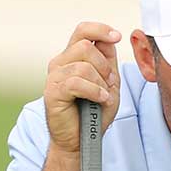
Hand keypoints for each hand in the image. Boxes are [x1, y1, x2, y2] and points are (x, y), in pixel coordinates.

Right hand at [44, 22, 122, 152]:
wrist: (81, 140)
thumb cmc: (94, 112)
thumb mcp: (109, 83)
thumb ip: (108, 61)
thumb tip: (108, 40)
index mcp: (72, 57)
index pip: (82, 31)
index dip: (100, 29)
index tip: (117, 36)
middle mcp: (60, 62)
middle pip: (86, 46)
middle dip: (104, 66)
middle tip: (109, 83)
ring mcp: (54, 76)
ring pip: (83, 66)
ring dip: (100, 83)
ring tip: (103, 96)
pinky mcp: (52, 92)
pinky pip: (76, 82)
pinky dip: (94, 91)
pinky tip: (100, 100)